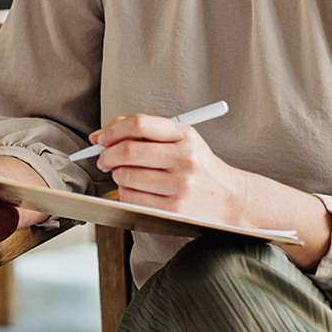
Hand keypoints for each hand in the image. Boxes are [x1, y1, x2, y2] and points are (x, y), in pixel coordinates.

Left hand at [89, 114, 331, 270]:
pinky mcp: (174, 208)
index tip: (99, 138)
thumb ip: (146, 131)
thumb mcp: (182, 140)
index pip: (138, 124)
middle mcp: (184, 158)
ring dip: (118, 177)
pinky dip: (125, 195)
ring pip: (126, 177)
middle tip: (104, 160)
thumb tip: (103, 134)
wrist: (232, 199)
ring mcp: (179, 184)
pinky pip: (132, 199)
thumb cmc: (200, 168)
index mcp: (185, 135)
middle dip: (107, 156)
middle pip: (127, 151)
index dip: (111, 130)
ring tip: (127, 177)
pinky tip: (137, 191)